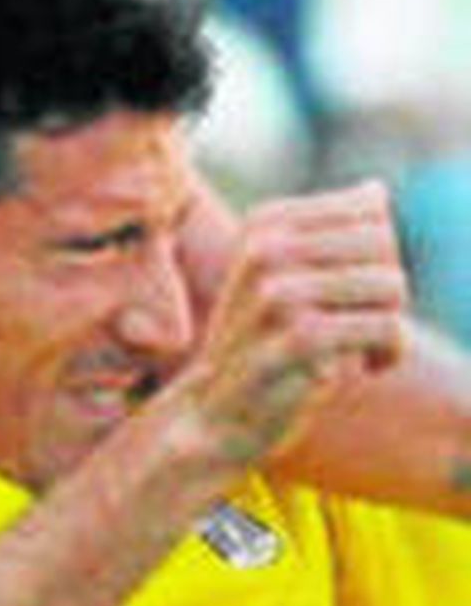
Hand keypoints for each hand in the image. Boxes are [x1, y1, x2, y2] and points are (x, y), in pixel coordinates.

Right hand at [174, 180, 408, 479]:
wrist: (215, 413)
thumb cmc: (262, 344)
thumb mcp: (283, 275)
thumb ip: (330, 231)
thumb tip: (376, 192)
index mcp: (264, 223)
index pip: (371, 209)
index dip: (377, 252)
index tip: (353, 289)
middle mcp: (267, 248)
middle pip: (385, 243)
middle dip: (386, 287)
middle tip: (361, 322)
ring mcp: (280, 293)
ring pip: (390, 284)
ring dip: (390, 323)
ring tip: (364, 348)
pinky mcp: (300, 339)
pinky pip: (386, 327)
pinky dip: (390, 352)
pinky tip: (367, 369)